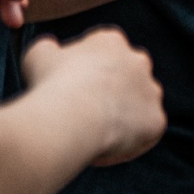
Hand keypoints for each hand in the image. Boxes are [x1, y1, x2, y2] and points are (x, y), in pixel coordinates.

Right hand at [21, 29, 164, 166]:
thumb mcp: (37, 56)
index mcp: (111, 42)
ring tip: (92, 132)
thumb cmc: (52, 85)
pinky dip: (127, 143)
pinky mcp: (156, 120)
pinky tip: (102, 151)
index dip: (85, 71)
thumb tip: (49, 48)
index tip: (70, 87)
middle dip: (110, 91)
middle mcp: (138, 62)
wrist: (71, 116)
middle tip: (83, 111)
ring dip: (121, 116)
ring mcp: (151, 91)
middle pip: (126, 76)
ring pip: (139, 105)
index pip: (103, 51)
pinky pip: (144, 134)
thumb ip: (48, 49)